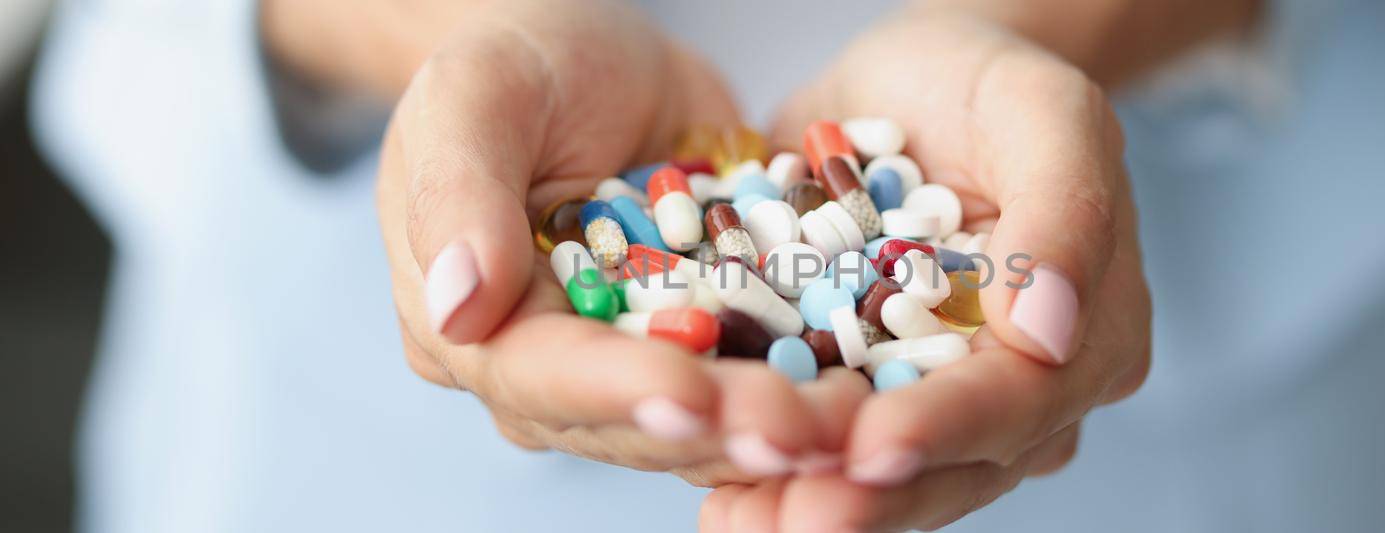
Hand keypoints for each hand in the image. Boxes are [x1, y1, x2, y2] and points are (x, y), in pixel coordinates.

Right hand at [372, 0, 847, 481]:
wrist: (595, 52)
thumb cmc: (521, 57)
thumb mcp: (478, 94)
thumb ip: (460, 193)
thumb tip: (456, 307)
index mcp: (465, 324)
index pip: (540, 376)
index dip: (618, 393)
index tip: (692, 398)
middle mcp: (547, 365)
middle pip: (630, 421)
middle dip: (718, 428)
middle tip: (798, 432)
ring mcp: (630, 359)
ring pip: (703, 419)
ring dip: (774, 426)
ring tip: (844, 428)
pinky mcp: (702, 337)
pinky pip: (755, 372)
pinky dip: (808, 382)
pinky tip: (868, 392)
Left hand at [703, 10, 1152, 529]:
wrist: (918, 79)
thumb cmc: (993, 83)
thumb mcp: (1046, 112)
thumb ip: (1064, 214)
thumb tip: (1049, 336)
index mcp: (1089, 335)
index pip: (1020, 399)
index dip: (947, 430)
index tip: (874, 449)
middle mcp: (1018, 388)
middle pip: (952, 463)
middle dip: (869, 496)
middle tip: (792, 518)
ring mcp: (936, 394)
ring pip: (882, 469)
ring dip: (810, 497)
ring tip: (738, 521)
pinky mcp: (861, 382)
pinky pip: (820, 434)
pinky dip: (770, 461)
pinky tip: (713, 486)